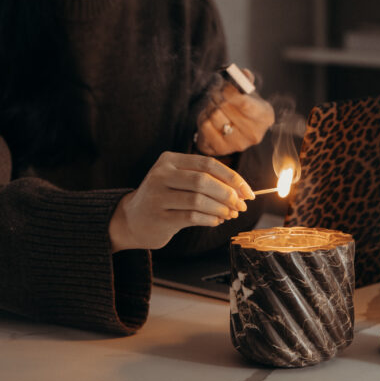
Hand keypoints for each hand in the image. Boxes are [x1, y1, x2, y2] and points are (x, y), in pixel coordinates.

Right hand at [109, 151, 255, 251]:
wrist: (132, 219)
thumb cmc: (165, 197)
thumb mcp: (179, 180)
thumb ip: (206, 180)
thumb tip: (240, 192)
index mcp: (169, 159)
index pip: (207, 164)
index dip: (232, 177)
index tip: (248, 191)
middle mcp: (161, 174)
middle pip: (203, 180)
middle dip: (227, 194)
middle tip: (241, 205)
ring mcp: (157, 196)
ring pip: (198, 200)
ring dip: (220, 208)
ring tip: (230, 214)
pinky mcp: (158, 217)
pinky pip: (191, 217)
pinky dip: (209, 219)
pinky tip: (217, 221)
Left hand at [196, 70, 274, 157]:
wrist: (234, 133)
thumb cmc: (243, 109)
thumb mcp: (249, 94)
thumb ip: (246, 81)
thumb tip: (243, 73)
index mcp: (266, 117)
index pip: (244, 103)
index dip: (229, 91)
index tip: (223, 86)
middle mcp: (254, 134)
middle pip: (226, 107)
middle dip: (217, 94)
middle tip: (214, 89)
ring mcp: (238, 144)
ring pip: (214, 114)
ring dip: (210, 105)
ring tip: (213, 103)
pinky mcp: (221, 149)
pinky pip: (205, 125)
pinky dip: (204, 116)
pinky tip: (209, 116)